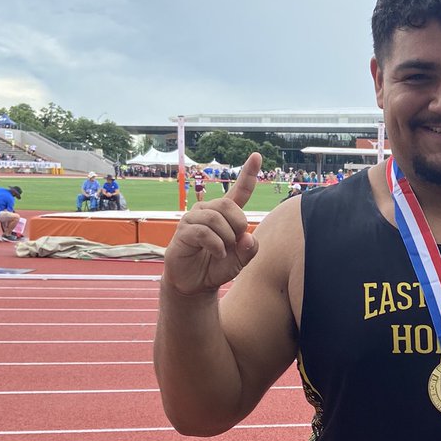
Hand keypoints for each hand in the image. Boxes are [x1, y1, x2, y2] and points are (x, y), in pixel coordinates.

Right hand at [163, 152, 261, 294]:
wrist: (196, 284)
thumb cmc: (218, 267)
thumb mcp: (241, 260)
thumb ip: (249, 249)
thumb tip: (247, 237)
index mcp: (225, 214)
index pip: (239, 191)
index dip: (248, 173)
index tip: (257, 156)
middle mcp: (208, 211)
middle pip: (228, 204)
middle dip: (237, 225)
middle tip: (234, 243)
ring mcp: (193, 219)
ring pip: (216, 218)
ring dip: (225, 238)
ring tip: (223, 252)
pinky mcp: (183, 231)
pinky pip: (204, 232)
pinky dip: (216, 246)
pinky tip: (217, 254)